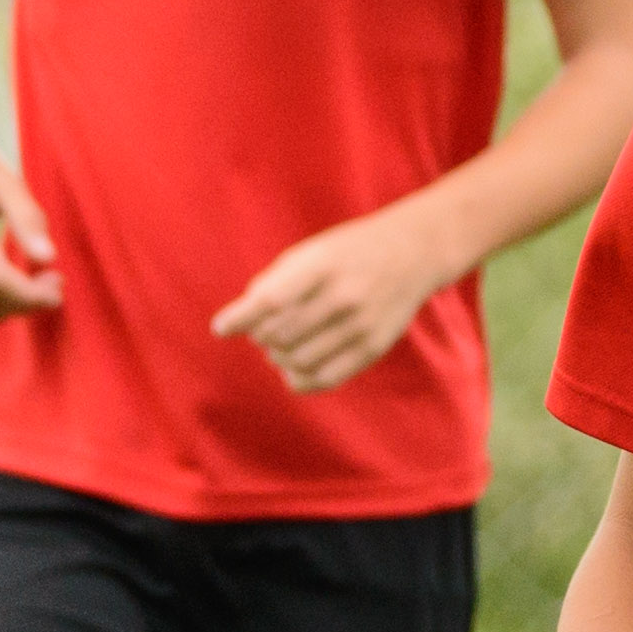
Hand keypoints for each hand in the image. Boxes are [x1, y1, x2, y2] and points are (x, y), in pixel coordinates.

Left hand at [212, 201, 457, 394]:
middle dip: (261, 338)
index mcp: (322, 265)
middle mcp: (344, 296)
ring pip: (299, 361)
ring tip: (279, 347)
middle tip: (263, 332)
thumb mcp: (309, 252)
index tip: (219, 328)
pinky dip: (299, 380)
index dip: (240, 318)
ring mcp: (362, 324)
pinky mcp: (374, 347)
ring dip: (278, 358)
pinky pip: (326, 378)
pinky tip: (292, 369)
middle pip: (281, 336)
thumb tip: (236, 326)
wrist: (412, 251)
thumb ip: (273, 284)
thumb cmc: (346, 253)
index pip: (271, 300)